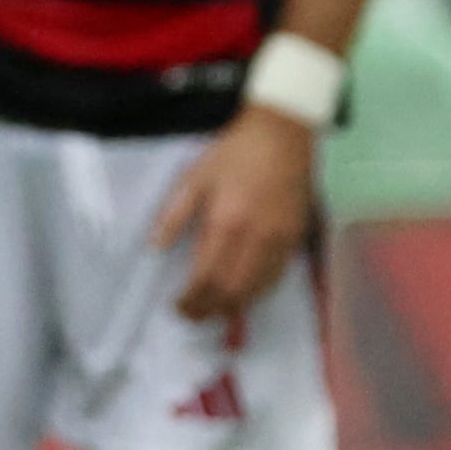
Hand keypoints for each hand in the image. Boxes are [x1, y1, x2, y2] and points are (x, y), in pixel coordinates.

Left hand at [151, 104, 314, 320]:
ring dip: (234, 306)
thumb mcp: (195, 177)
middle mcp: (255, 238)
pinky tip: (243, 293)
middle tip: (193, 315)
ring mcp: (279, 241)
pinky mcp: (295, 238)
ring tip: (214, 309)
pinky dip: (257, 291)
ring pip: (256, 290)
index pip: (206, 278)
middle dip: (210, 309)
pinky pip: (276, 277)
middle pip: (232, 292)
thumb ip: (174, 215)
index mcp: (225, 222)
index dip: (191, 300)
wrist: (282, 134)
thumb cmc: (233, 153)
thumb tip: (155, 248)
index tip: (178, 306)